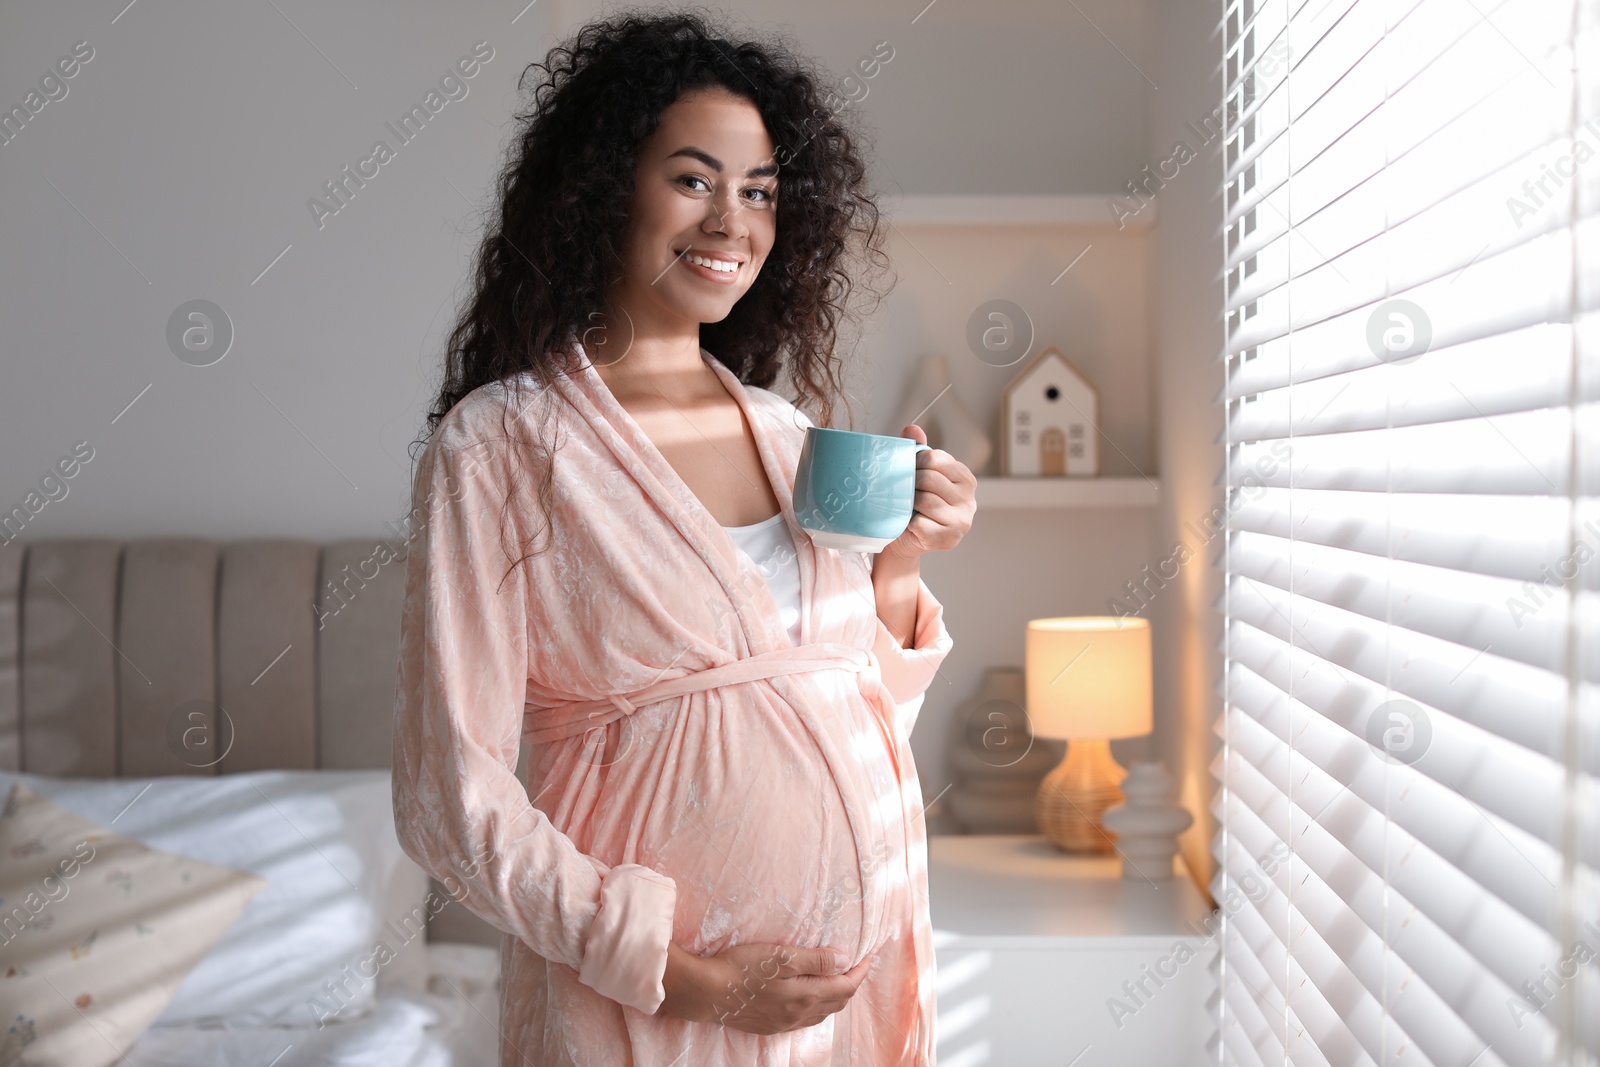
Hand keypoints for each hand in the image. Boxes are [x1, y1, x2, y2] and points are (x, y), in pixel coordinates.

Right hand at [658, 941, 871, 1034]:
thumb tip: (845, 960)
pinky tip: (810, 998)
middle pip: (838, 1002)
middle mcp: (799, 1014)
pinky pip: (805, 1019)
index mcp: (806, 996)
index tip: (867, 956)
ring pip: (822, 1013)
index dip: (860, 972)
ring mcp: (784, 1023)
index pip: (846, 987)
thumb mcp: (782, 956)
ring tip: (838, 979)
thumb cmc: (742, 967)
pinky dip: (817, 1006)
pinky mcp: (770, 1026)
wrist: (707, 992)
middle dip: (851, 984)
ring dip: (835, 997)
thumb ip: (816, 960)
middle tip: (856, 966)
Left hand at [882, 424, 976, 561]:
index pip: (935, 459)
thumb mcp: (917, 474)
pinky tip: (911, 524)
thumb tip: (912, 429)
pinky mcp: (949, 539)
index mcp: (964, 478)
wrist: (904, 539)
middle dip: (911, 484)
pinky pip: (921, 523)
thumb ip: (917, 450)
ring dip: (909, 504)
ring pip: (925, 501)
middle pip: (929, 479)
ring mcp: (962, 521)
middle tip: (904, 491)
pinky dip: (910, 523)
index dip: (915, 463)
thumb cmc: (912, 504)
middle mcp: (969, 499)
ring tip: (907, 507)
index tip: (908, 471)